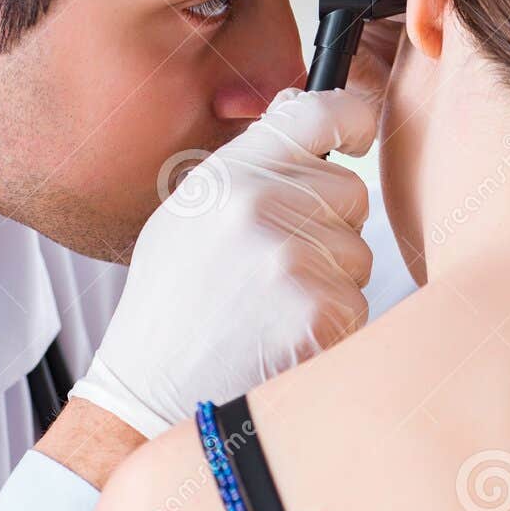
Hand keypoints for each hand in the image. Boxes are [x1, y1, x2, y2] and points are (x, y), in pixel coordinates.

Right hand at [68, 88, 376, 437]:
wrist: (148, 400)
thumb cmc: (172, 311)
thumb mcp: (190, 218)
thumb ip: (249, 166)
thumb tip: (307, 110)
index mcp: (225, 176)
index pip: (315, 113)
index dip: (351, 117)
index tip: (360, 131)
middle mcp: (257, 204)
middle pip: (351, 192)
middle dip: (331, 228)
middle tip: (275, 272)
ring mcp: (289, 257)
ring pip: (359, 253)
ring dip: (332, 283)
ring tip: (270, 311)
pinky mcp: (316, 310)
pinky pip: (357, 304)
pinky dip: (332, 327)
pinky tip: (283, 341)